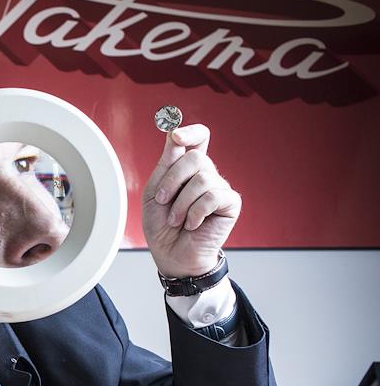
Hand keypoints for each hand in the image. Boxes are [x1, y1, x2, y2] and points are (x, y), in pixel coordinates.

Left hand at [141, 124, 240, 278]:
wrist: (171, 255)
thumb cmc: (162, 225)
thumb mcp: (155, 192)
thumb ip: (166, 164)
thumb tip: (175, 133)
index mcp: (188, 168)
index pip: (199, 137)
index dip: (190, 131)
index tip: (175, 136)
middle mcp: (206, 173)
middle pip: (195, 156)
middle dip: (172, 180)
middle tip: (163, 201)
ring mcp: (220, 187)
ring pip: (201, 179)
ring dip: (181, 203)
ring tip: (176, 220)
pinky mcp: (230, 203)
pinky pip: (212, 197)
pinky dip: (195, 213)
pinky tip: (192, 224)